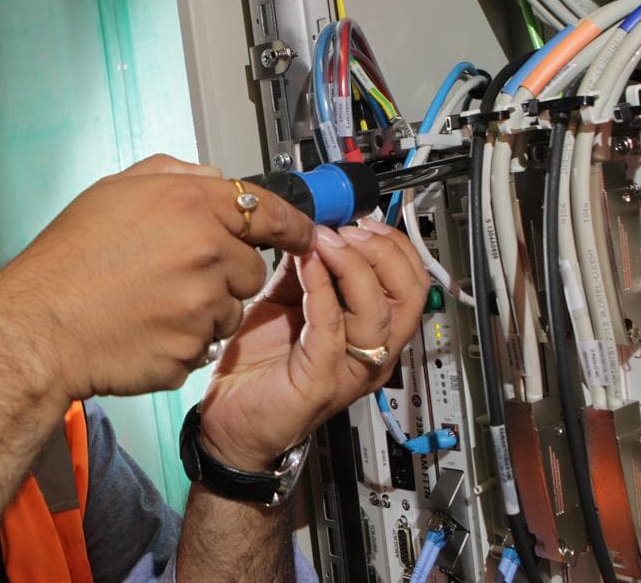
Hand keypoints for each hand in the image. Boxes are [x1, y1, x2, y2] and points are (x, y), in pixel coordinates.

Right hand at [0, 155, 315, 401]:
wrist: (37, 327)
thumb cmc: (67, 260)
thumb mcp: (114, 190)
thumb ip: (173, 173)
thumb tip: (213, 178)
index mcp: (191, 203)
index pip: (271, 211)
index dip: (293, 226)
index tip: (304, 235)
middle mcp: (206, 251)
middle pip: (250, 268)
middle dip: (224, 272)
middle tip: (173, 274)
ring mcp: (202, 306)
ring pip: (230, 310)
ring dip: (203, 309)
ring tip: (150, 303)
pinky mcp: (192, 350)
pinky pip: (204, 345)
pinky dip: (181, 341)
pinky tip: (143, 329)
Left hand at [197, 218, 427, 470]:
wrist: (228, 420)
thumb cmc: (259, 369)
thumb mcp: (286, 302)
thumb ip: (306, 269)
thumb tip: (311, 228)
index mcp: (372, 332)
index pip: (412, 283)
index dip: (393, 246)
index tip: (361, 221)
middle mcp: (372, 353)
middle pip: (409, 295)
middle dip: (381, 252)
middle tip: (346, 231)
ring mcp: (350, 370)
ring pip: (378, 312)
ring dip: (352, 266)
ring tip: (324, 242)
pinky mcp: (320, 382)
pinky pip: (332, 328)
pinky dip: (321, 289)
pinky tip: (306, 265)